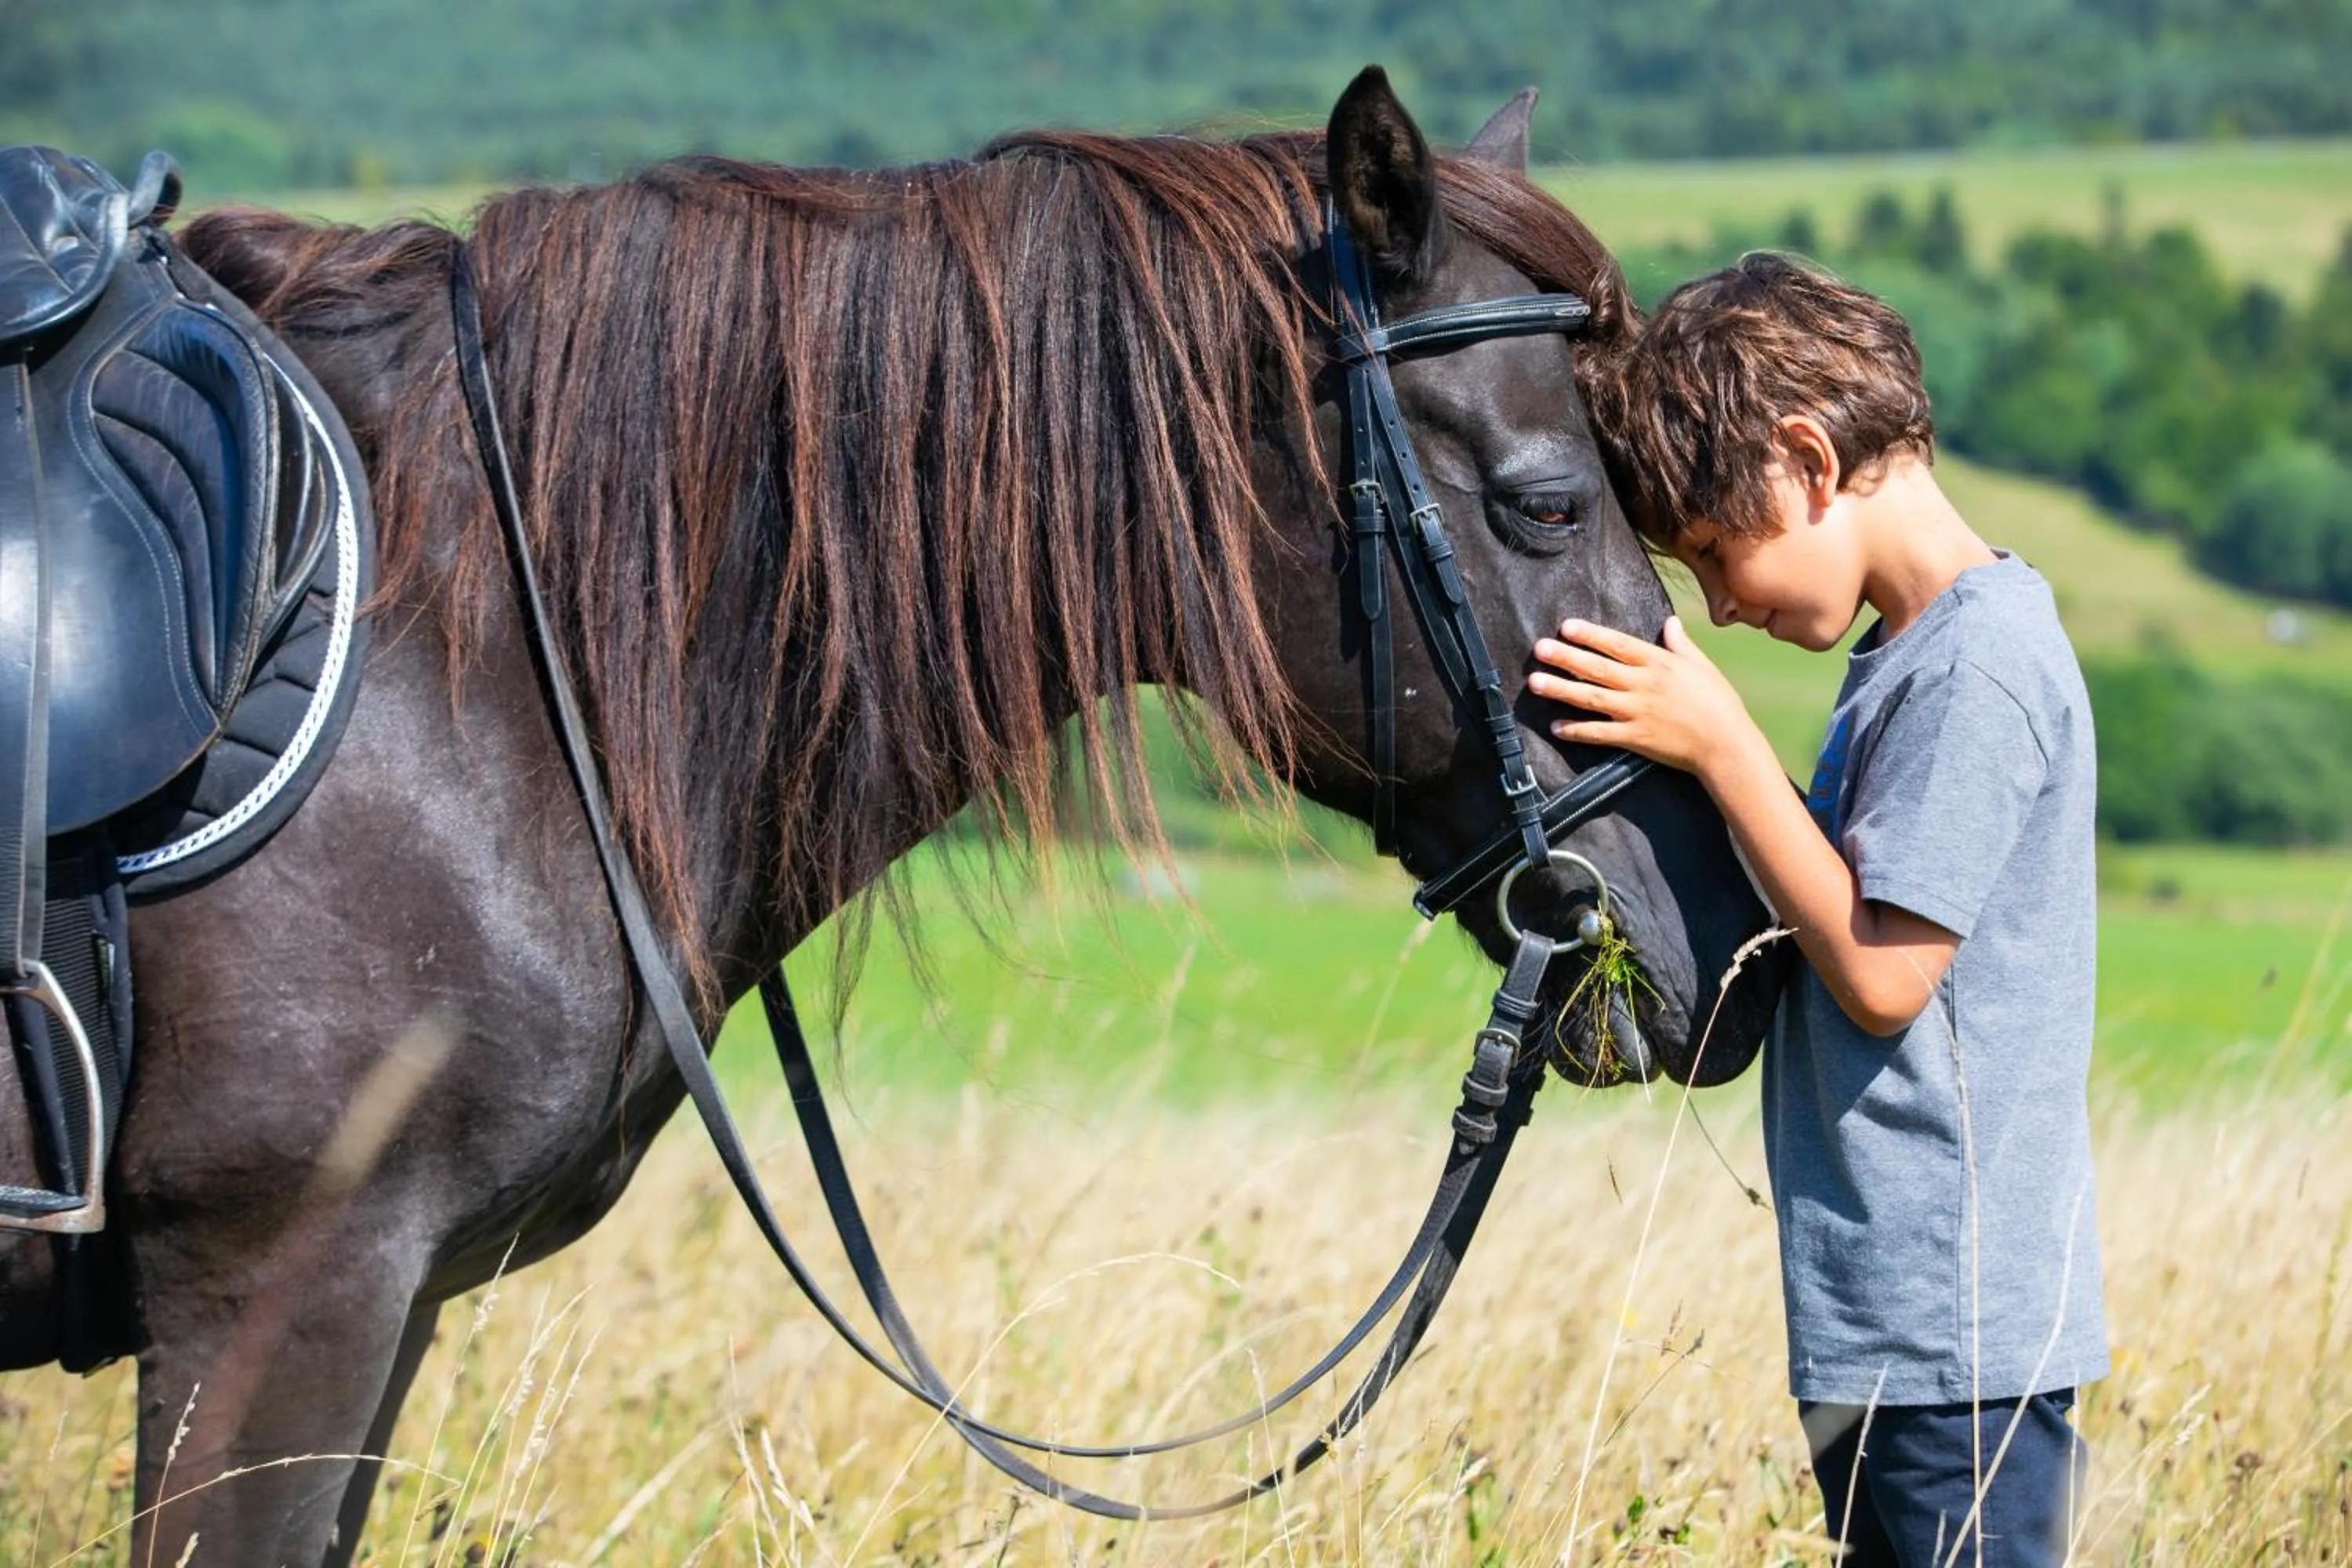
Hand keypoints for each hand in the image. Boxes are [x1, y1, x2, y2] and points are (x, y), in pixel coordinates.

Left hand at [1527, 616, 1766, 781]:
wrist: (1727, 745)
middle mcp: (1644, 685)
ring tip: (1534, 683)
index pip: (1618, 644)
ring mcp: (1637, 712)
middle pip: (1597, 668)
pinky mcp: (1635, 739)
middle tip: (1538, 648)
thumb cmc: (1719, 703)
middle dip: (1566, 658)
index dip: (1591, 635)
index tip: (1566, 626)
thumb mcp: (1701, 667)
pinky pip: (1600, 734)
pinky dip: (1577, 730)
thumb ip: (1680, 645)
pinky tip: (1556, 726)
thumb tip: (1669, 621)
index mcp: (1659, 664)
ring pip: (1592, 698)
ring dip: (1561, 690)